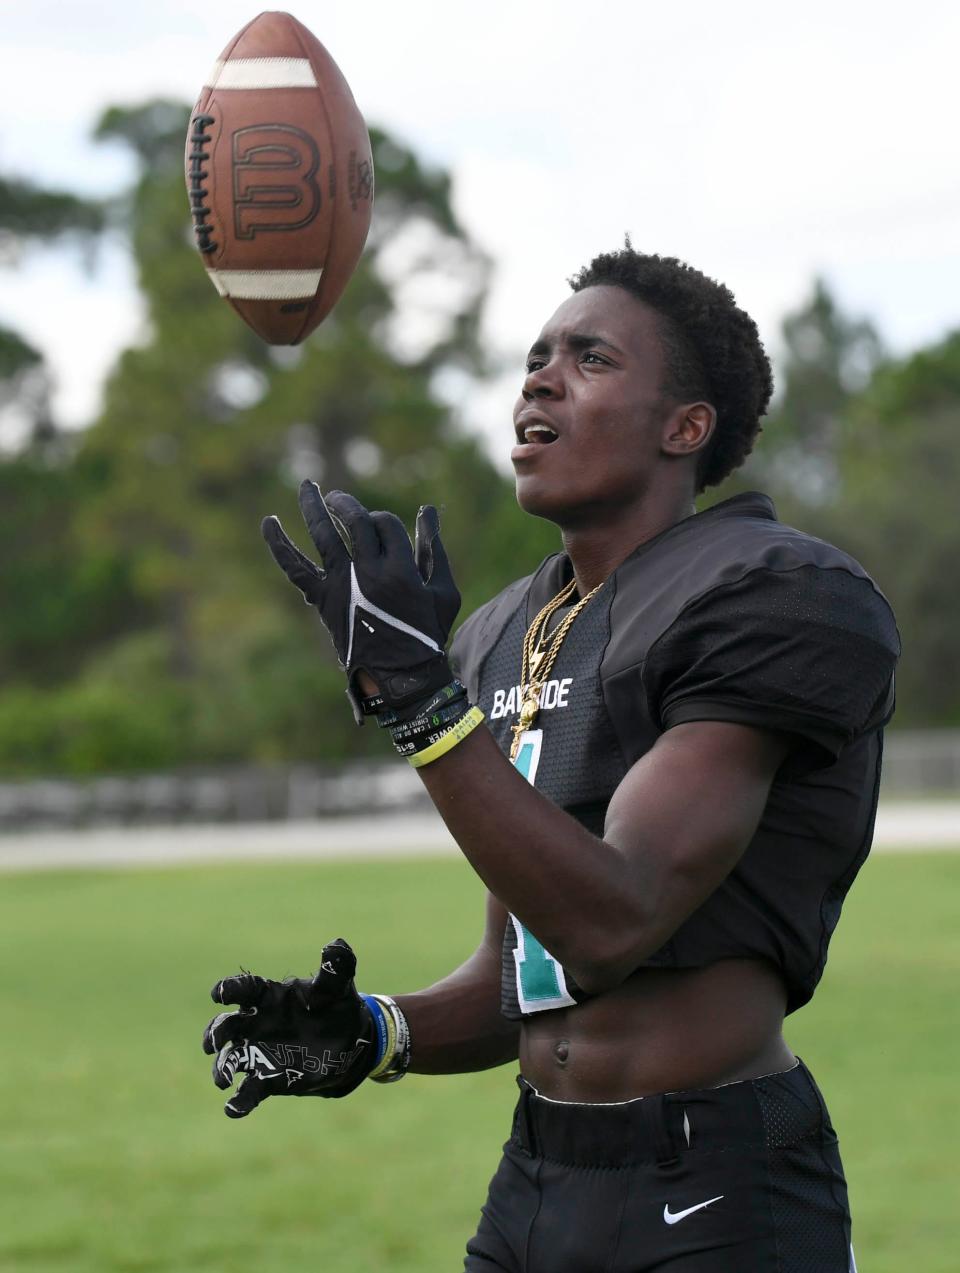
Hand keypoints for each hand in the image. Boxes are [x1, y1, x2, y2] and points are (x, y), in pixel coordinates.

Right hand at [202, 938, 377, 1117]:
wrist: (349, 1041)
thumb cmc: (337, 1006)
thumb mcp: (339, 986)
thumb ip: (337, 967)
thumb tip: (336, 944)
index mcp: (270, 996)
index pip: (244, 988)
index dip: (229, 989)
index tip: (219, 994)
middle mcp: (257, 1023)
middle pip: (227, 1025)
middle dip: (216, 1032)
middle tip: (214, 1042)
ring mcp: (260, 1052)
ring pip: (230, 1059)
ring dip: (221, 1068)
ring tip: (223, 1079)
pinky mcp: (269, 1078)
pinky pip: (248, 1091)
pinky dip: (238, 1101)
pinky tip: (233, 1108)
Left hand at [262, 485, 460, 713]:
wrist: (399, 676)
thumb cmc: (426, 632)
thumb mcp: (444, 591)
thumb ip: (435, 549)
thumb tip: (426, 511)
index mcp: (401, 570)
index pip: (385, 524)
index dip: (383, 520)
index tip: (382, 528)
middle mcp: (369, 572)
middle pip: (356, 522)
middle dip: (347, 505)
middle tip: (338, 499)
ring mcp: (342, 585)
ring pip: (324, 534)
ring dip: (314, 506)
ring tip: (309, 488)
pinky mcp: (323, 599)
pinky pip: (296, 568)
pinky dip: (279, 545)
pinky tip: (269, 521)